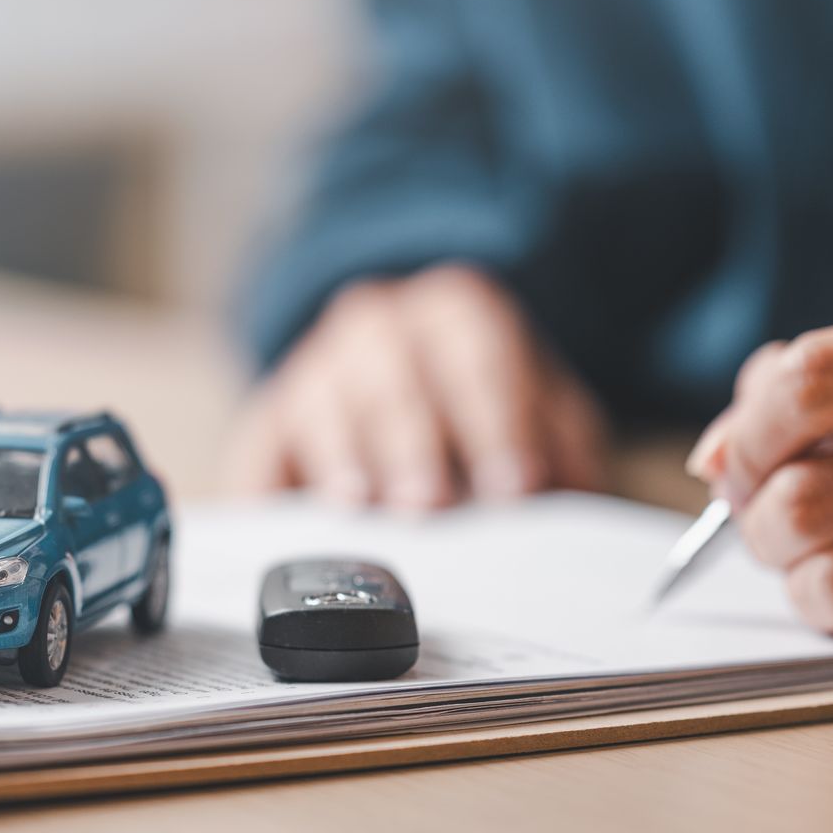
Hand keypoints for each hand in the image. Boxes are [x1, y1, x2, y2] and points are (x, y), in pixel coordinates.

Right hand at [225, 264, 607, 510]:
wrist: (402, 383)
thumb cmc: (480, 408)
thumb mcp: (539, 413)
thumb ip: (561, 445)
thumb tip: (571, 495)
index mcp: (456, 313)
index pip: (480, 354)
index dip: (499, 420)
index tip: (514, 485)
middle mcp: (378, 326)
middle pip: (393, 375)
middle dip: (413, 440)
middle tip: (431, 501)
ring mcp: (315, 369)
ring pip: (321, 400)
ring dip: (343, 455)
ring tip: (360, 504)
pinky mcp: (268, 423)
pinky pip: (261, 451)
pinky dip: (269, 486)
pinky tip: (290, 520)